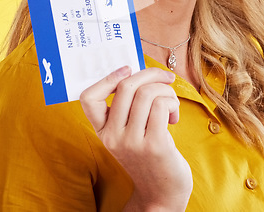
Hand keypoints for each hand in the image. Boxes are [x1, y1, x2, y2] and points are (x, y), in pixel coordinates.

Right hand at [80, 66, 192, 210]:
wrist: (162, 194)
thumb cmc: (149, 155)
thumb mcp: (129, 133)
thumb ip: (128, 107)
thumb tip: (140, 71)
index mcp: (103, 131)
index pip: (89, 98)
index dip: (107, 78)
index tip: (127, 69)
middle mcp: (113, 136)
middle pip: (127, 86)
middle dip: (151, 74)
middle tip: (165, 79)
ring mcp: (132, 142)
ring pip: (148, 93)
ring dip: (166, 91)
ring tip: (171, 104)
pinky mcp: (154, 144)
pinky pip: (162, 105)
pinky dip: (172, 102)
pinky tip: (174, 116)